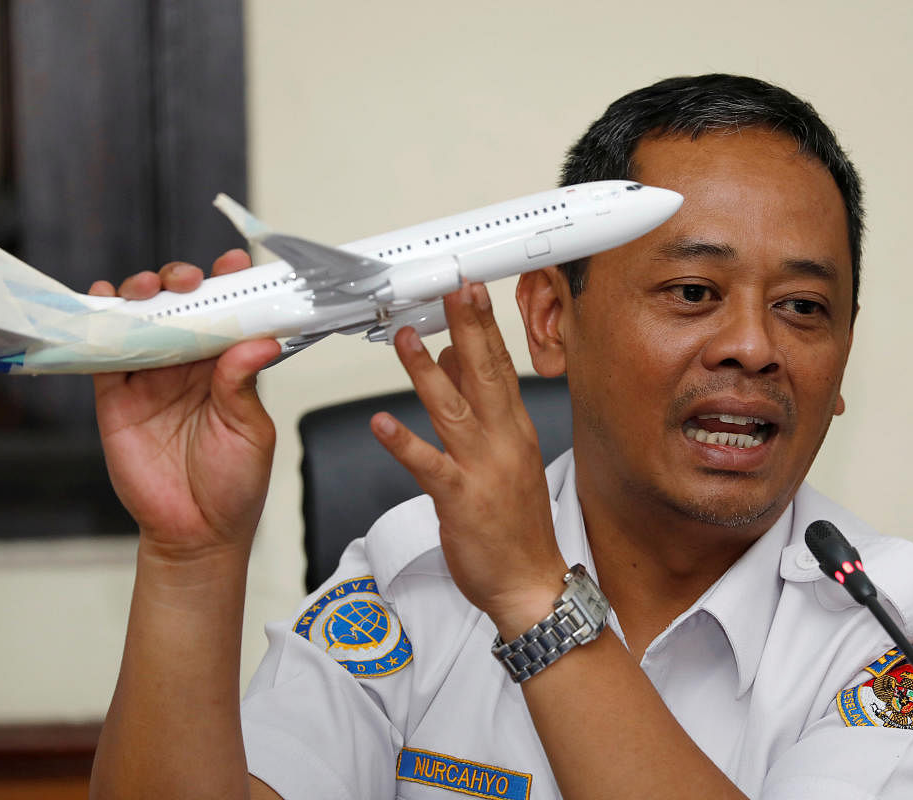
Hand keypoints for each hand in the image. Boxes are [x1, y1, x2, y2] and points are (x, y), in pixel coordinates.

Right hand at [91, 250, 282, 560]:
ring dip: (140, 293)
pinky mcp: (115, 396)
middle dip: (181, 281)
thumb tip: (259, 342)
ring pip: (140, 319)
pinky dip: (98, 323)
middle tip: (189, 281)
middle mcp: (188, 365)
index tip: (235, 265)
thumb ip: (243, 386)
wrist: (195, 533)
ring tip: (149, 290)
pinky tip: (103, 301)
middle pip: (179, 306)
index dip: (229, 285)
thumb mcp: (250, 432)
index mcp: (227, 367)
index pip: (227, 314)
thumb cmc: (234, 485)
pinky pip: (101, 352)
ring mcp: (150, 377)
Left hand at [371, 283, 566, 636]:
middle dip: (468, 330)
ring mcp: (483, 471)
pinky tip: (381, 422)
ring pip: (453, 412)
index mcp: (514, 431)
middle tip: (452, 292)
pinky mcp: (460, 500)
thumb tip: (450, 364)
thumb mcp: (504, 458)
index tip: (471, 292)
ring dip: (426, 373)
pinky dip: (404, 442)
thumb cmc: (516, 526)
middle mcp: (502, 443)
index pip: (501, 367)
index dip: (485, 326)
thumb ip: (478, 409)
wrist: (530, 583)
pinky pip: (428, 466)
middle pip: (484, 376)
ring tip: (406, 338)